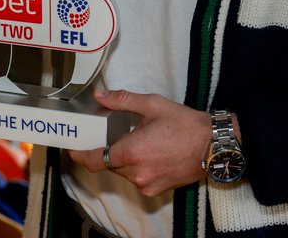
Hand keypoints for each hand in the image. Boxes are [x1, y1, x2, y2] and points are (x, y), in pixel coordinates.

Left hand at [66, 88, 214, 196]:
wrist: (214, 146)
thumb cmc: (185, 125)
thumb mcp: (152, 105)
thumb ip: (122, 101)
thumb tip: (100, 96)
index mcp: (131, 152)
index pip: (94, 160)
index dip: (79, 154)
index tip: (73, 147)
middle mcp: (136, 173)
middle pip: (109, 163)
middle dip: (108, 149)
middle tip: (115, 133)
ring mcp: (146, 184)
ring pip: (123, 171)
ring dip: (124, 158)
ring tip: (139, 140)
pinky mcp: (156, 190)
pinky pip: (137, 178)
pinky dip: (138, 166)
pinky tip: (151, 152)